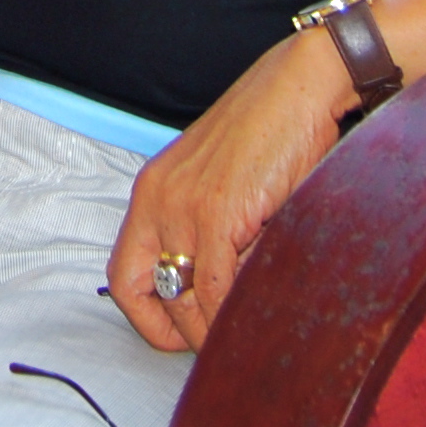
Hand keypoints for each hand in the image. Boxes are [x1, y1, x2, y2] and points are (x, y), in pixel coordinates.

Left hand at [106, 26, 354, 351]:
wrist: (301, 84)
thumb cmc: (271, 129)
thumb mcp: (222, 182)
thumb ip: (210, 230)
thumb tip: (221, 293)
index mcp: (151, 191)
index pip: (123, 276)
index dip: (147, 317)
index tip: (182, 334)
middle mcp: (156, 198)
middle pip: (145, 293)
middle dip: (184, 331)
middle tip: (220, 342)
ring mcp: (183, 206)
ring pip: (185, 300)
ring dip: (214, 329)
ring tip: (245, 333)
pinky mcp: (218, 211)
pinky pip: (216, 286)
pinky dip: (233, 311)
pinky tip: (256, 313)